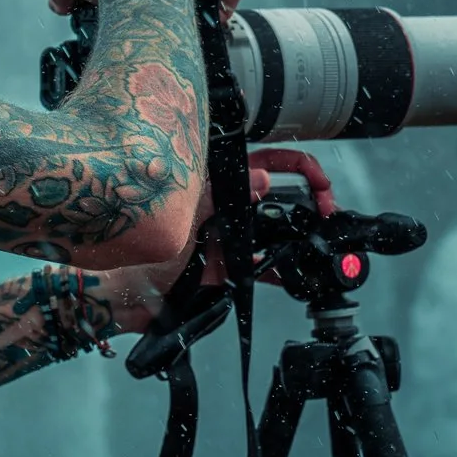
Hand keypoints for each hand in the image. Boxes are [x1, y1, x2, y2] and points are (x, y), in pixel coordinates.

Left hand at [94, 150, 336, 330]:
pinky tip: (294, 272)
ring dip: (301, 230)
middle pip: (279, 191)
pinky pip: (265, 262)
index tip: (318, 180)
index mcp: (215, 182)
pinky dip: (283, 267)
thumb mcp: (180, 216)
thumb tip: (262, 179)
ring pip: (276, 226)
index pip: (265, 161)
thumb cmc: (142, 249)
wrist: (128, 296)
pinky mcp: (232, 264)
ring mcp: (231, 234)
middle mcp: (226, 205)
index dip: (297, 165)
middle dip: (310, 195)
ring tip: (321, 236)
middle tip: (328, 209)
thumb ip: (217, 196)